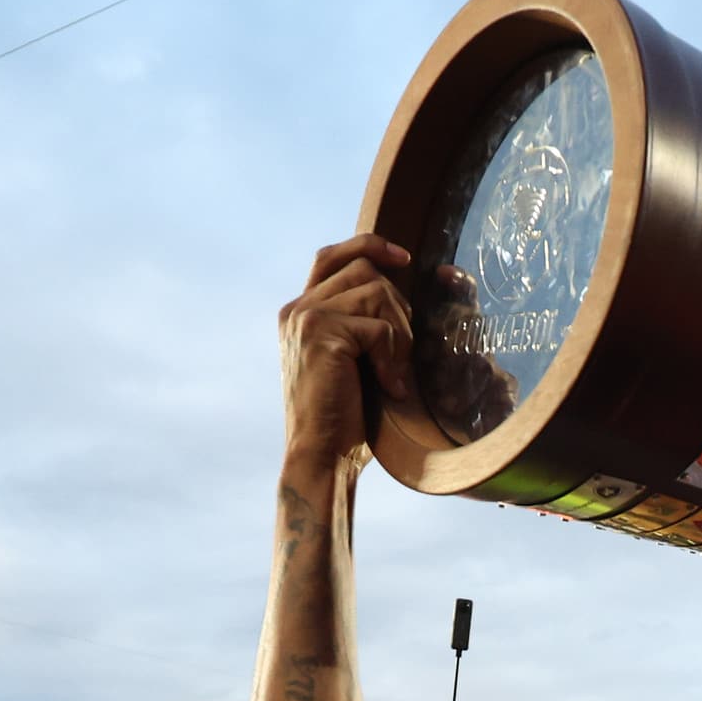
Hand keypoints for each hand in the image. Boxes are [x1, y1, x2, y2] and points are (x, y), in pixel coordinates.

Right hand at [277, 234, 415, 469]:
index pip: (332, 256)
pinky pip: (379, 329)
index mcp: (301, 311)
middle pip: (365, 270)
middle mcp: (297, 308)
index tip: (404, 259)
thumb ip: (360, 323)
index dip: (370, 246)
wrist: (320, 454)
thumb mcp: (352, 360)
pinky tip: (390, 388)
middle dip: (398, 305)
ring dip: (400, 333)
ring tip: (395, 372)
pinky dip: (393, 360)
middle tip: (404, 352)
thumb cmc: (344, 416)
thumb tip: (398, 287)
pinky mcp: (320, 334)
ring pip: (377, 293)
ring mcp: (306, 317)